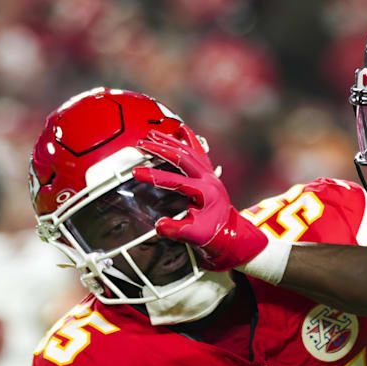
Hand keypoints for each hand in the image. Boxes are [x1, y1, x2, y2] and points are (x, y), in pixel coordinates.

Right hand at [133, 130, 267, 271]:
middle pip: (183, 157)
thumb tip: (160, 225)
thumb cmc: (213, 235)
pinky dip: (189, 139)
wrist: (230, 234)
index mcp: (204, 192)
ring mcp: (210, 174)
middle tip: (142, 143)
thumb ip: (176, 230)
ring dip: (170, 141)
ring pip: (190, 151)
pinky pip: (199, 151)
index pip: (176, 181)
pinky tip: (181, 129)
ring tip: (153, 133)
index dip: (154, 176)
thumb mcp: (194, 236)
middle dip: (161, 148)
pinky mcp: (209, 174)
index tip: (136, 172)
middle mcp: (208, 179)